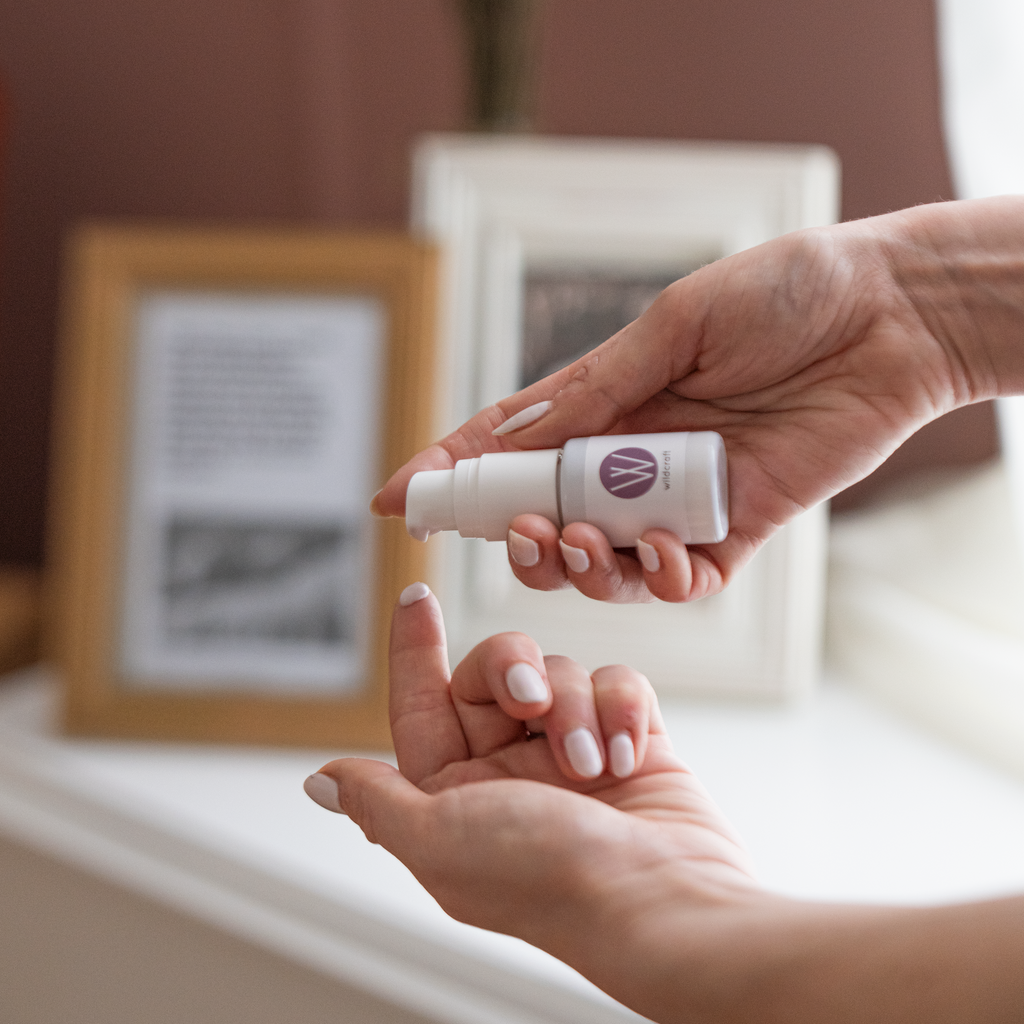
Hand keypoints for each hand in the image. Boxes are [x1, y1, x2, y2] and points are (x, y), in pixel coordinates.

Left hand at [305, 584, 758, 952]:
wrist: (662, 902)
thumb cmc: (549, 881)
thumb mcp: (438, 840)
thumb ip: (378, 800)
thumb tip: (320, 783)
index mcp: (455, 797)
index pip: (422, 704)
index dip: (413, 648)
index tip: (414, 594)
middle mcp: (511, 773)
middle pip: (495, 673)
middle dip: (512, 670)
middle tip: (531, 699)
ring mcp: (573, 756)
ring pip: (560, 673)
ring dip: (575, 705)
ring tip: (588, 762)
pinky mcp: (628, 743)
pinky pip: (616, 684)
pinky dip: (622, 708)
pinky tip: (626, 753)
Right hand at [373, 203, 996, 602]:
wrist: (890, 315)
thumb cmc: (786, 294)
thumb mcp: (674, 324)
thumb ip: (597, 389)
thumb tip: (518, 435)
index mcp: (606, 400)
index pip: (510, 443)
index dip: (450, 471)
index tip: (397, 498)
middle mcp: (631, 456)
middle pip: (545, 515)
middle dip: (516, 536)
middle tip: (520, 530)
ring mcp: (677, 500)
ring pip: (601, 562)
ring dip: (578, 566)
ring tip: (581, 542)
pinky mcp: (732, 532)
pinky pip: (678, 581)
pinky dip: (658, 581)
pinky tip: (664, 555)